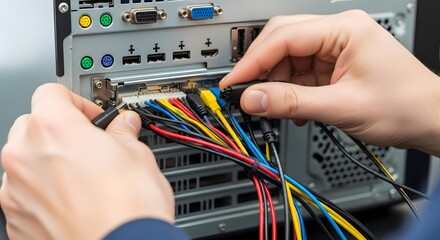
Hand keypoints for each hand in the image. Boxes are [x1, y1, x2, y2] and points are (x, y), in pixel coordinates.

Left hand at [0, 83, 173, 238]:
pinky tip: (73, 202)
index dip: (77, 102)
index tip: (94, 117)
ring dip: (47, 162)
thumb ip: (123, 134)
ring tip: (82, 178)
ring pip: (25, 162)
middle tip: (88, 144)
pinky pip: (24, 195)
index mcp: (53, 128)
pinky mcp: (16, 222)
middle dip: (58, 130)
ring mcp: (15, 192)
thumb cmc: (128, 210)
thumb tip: (124, 127)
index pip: (51, 92)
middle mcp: (24, 156)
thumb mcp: (137, 156)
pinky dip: (43, 193)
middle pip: (32, 126)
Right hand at [220, 10, 439, 155]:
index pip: (284, 37)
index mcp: (344, 29)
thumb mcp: (342, 106)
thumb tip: (253, 99)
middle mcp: (337, 32)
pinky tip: (293, 108)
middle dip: (261, 68)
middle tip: (246, 93)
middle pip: (281, 40)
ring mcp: (334, 48)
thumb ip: (292, 102)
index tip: (234, 83)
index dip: (253, 61)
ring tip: (276, 107)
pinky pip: (299, 72)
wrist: (428, 119)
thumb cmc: (404, 105)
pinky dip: (289, 90)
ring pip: (287, 58)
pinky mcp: (332, 64)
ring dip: (276, 83)